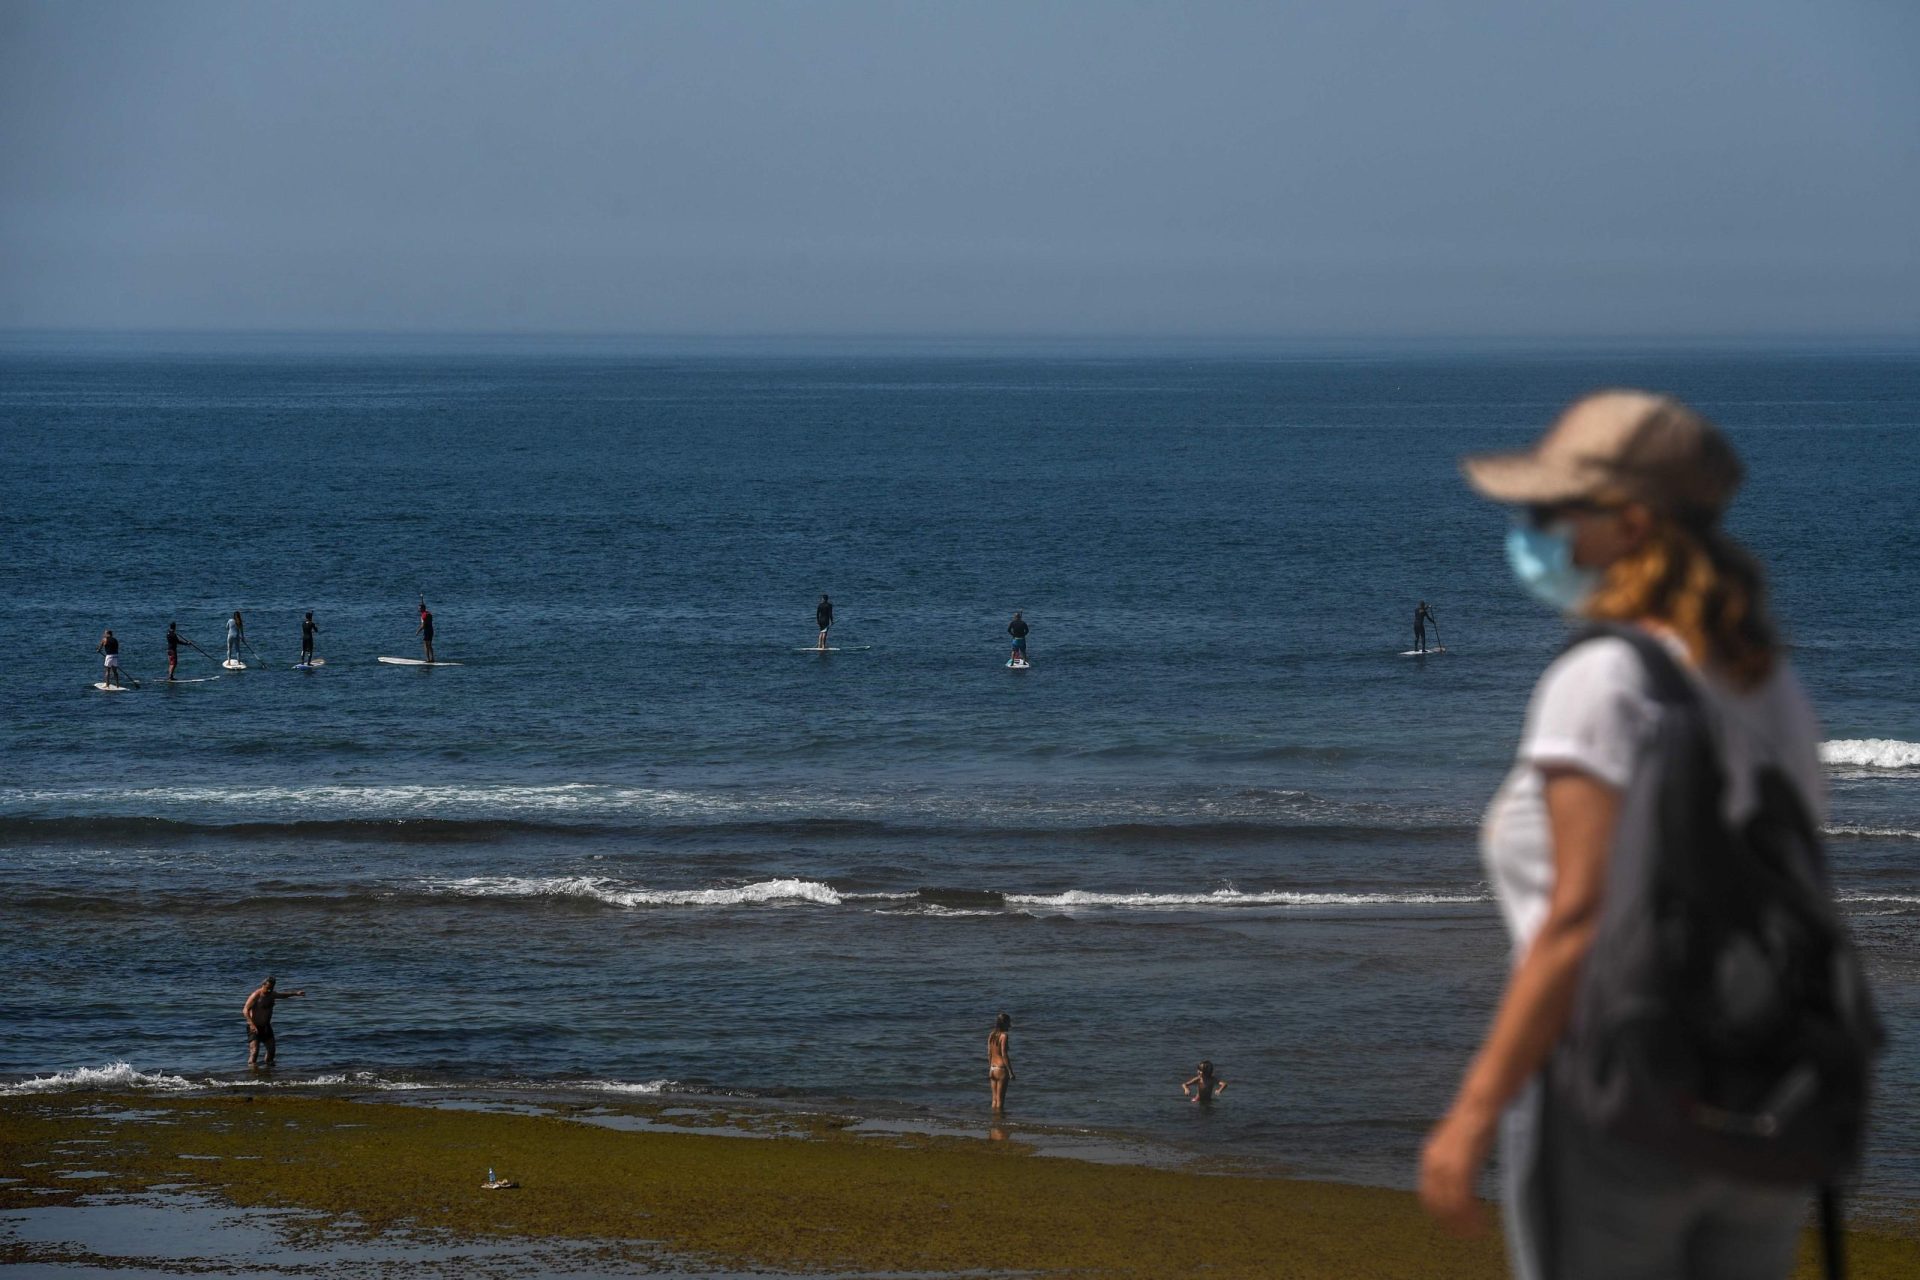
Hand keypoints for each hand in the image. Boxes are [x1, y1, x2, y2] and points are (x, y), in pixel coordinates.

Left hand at [1419, 1102, 1496, 1235]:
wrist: (1479, 1104)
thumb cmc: (1472, 1122)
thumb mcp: (1455, 1144)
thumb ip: (1451, 1161)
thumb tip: (1456, 1180)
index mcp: (1429, 1158)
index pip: (1427, 1195)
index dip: (1439, 1214)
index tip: (1453, 1227)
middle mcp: (1433, 1163)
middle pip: (1436, 1204)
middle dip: (1451, 1223)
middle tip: (1468, 1235)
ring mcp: (1445, 1164)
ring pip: (1449, 1205)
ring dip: (1463, 1223)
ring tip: (1477, 1232)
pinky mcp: (1461, 1165)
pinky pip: (1462, 1199)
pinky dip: (1471, 1215)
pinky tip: (1481, 1221)